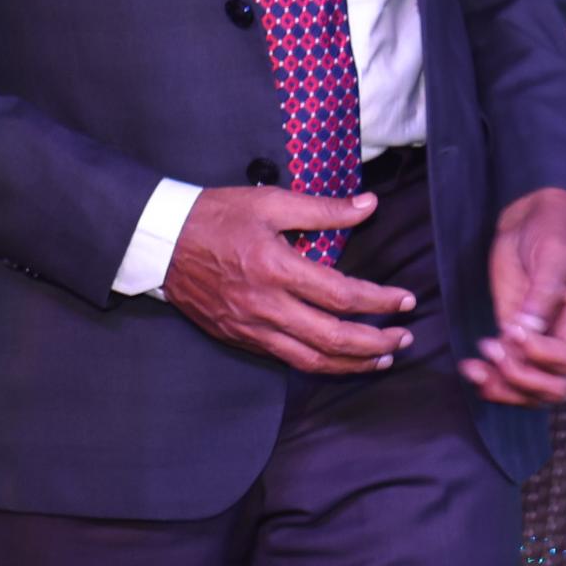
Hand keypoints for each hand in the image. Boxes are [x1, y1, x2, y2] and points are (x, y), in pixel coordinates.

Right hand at [160, 187, 417, 374]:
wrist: (160, 241)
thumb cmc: (214, 216)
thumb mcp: (269, 202)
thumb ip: (322, 210)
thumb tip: (368, 206)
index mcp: (276, 267)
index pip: (342, 295)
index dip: (380, 302)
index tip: (405, 300)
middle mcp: (266, 305)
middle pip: (334, 338)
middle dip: (376, 341)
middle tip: (403, 338)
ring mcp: (251, 327)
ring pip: (312, 360)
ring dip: (353, 363)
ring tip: (381, 358)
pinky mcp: (239, 338)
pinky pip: (286, 360)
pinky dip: (319, 363)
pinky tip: (337, 358)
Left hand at [465, 187, 565, 405]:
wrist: (532, 219)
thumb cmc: (554, 233)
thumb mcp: (555, 256)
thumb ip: (543, 293)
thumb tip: (528, 330)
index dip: (541, 356)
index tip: (514, 333)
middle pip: (554, 387)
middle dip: (522, 379)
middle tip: (494, 352)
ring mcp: (542, 341)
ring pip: (531, 389)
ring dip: (503, 388)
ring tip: (475, 370)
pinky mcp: (517, 337)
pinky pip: (511, 371)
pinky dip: (491, 378)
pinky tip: (471, 368)